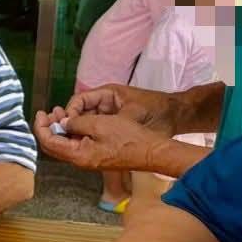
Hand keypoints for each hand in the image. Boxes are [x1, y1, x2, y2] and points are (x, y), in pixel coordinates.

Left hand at [32, 107, 166, 172]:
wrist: (152, 152)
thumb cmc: (129, 138)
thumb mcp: (100, 124)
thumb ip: (77, 122)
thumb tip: (62, 122)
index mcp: (78, 155)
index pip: (49, 142)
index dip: (41, 127)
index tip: (41, 113)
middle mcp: (80, 161)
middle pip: (53, 145)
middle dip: (48, 127)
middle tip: (48, 112)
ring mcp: (88, 159)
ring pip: (64, 144)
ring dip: (60, 128)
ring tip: (60, 112)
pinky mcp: (96, 156)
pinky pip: (76, 144)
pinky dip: (71, 131)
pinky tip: (74, 120)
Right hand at [64, 83, 180, 135]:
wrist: (179, 117)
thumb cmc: (157, 112)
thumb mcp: (130, 116)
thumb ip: (103, 122)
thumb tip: (75, 128)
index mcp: (107, 94)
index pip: (78, 101)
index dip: (69, 114)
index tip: (64, 128)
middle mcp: (104, 102)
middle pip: (79, 112)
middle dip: (70, 125)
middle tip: (63, 139)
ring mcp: (109, 114)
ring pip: (86, 123)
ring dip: (79, 133)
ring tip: (73, 145)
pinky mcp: (114, 125)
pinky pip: (96, 130)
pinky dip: (90, 138)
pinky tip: (86, 147)